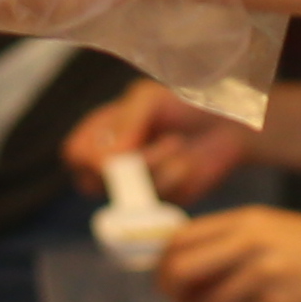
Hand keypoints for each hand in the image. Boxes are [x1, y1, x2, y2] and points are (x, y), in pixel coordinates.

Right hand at [61, 80, 248, 204]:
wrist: (226, 124)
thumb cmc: (183, 104)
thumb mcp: (149, 100)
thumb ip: (125, 122)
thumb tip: (105, 161)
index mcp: (101, 133)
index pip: (74, 153)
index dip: (87, 156)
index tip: (112, 150)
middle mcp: (113, 163)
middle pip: (91, 182)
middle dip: (121, 164)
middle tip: (143, 146)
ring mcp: (137, 185)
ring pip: (128, 190)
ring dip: (154, 164)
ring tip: (176, 142)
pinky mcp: (163, 201)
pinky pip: (158, 196)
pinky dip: (174, 176)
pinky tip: (188, 162)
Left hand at [159, 207, 300, 301]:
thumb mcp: (279, 231)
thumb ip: (237, 244)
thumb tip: (193, 275)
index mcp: (248, 219)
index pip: (181, 237)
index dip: (165, 262)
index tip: (169, 280)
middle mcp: (251, 243)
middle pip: (179, 268)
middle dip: (170, 293)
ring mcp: (265, 276)